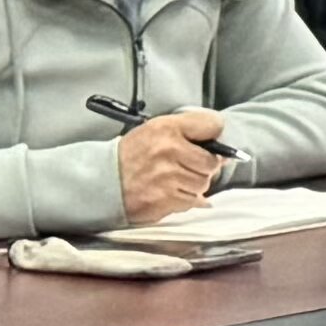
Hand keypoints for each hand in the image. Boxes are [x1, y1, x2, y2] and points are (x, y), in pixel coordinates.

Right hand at [114, 110, 232, 224]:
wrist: (101, 180)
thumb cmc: (132, 155)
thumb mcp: (155, 130)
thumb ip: (189, 131)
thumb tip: (224, 152)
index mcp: (166, 128)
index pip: (213, 125)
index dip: (214, 135)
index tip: (207, 144)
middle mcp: (168, 150)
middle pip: (212, 162)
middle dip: (204, 167)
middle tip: (186, 167)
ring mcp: (167, 176)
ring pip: (203, 183)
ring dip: (194, 185)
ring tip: (173, 180)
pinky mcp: (164, 199)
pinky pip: (192, 201)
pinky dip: (185, 199)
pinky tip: (170, 193)